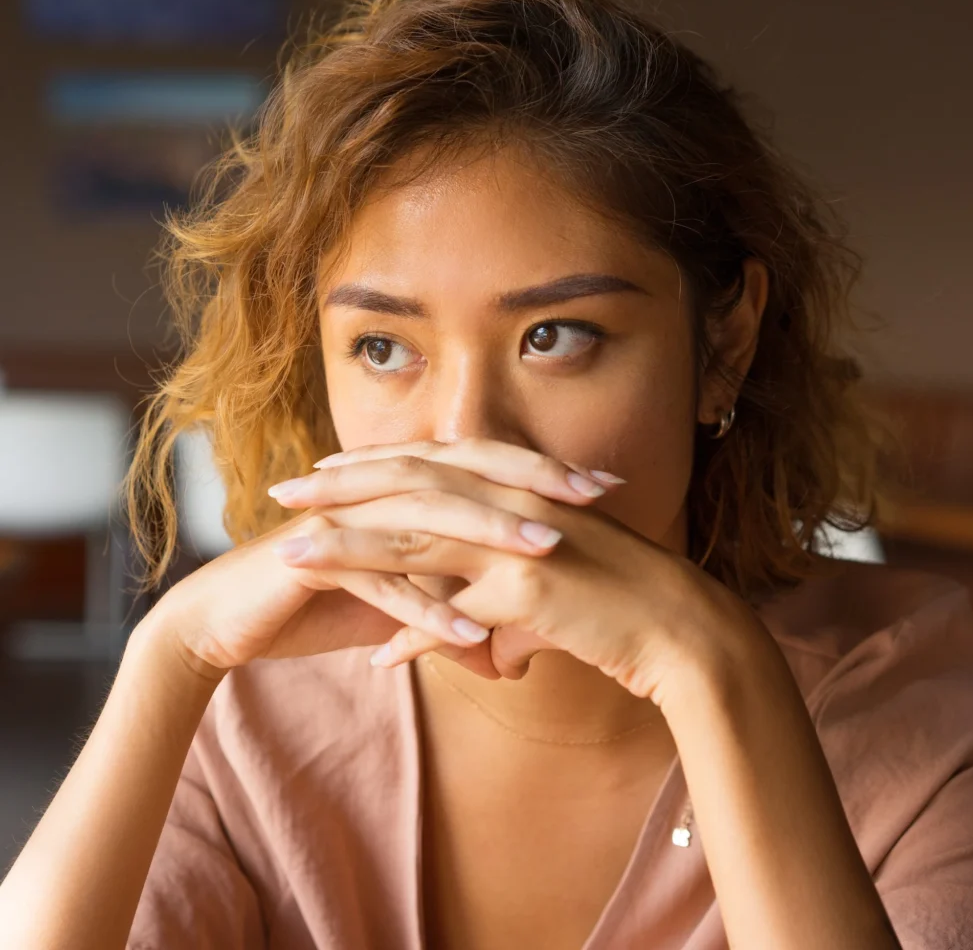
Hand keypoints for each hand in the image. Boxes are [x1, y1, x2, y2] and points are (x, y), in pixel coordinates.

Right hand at [152, 441, 611, 681]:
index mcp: (399, 491)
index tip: (604, 484)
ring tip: (550, 551)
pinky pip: (379, 586)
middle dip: (530, 484)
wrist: (226, 620)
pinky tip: (472, 639)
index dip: (540, 471)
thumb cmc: (316, 604)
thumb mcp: (396, 606)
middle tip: (595, 495)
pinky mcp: (314, 562)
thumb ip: (447, 610)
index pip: (481, 468)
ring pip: (426, 522)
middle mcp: (375, 495)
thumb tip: (501, 647)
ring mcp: (344, 524)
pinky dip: (426, 613)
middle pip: (463, 477)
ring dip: (489, 538)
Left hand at [270, 437, 747, 702]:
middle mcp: (513, 503)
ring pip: (417, 539)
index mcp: (516, 489)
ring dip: (351, 549)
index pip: (429, 464)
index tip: (324, 472)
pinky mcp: (533, 589)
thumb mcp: (556, 584)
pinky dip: (417, 638)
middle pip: (410, 487)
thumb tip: (477, 647)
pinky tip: (379, 660)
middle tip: (285, 494)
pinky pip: (457, 615)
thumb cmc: (622, 604)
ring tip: (293, 556)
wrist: (685, 630)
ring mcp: (522, 542)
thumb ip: (507, 603)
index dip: (373, 465)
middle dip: (341, 490)